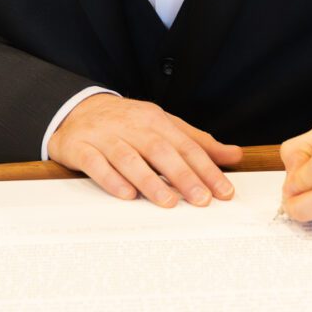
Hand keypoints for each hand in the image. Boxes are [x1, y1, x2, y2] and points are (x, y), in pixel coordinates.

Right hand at [46, 93, 241, 207]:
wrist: (78, 110)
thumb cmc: (126, 123)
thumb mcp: (163, 126)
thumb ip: (197, 142)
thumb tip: (233, 155)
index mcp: (155, 120)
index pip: (185, 145)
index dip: (206, 169)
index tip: (223, 191)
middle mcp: (131, 126)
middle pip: (159, 150)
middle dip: (183, 175)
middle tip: (201, 199)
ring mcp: (104, 136)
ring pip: (128, 157)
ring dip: (149, 180)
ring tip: (168, 201)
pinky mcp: (81, 148)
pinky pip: (96, 164)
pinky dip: (111, 179)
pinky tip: (126, 194)